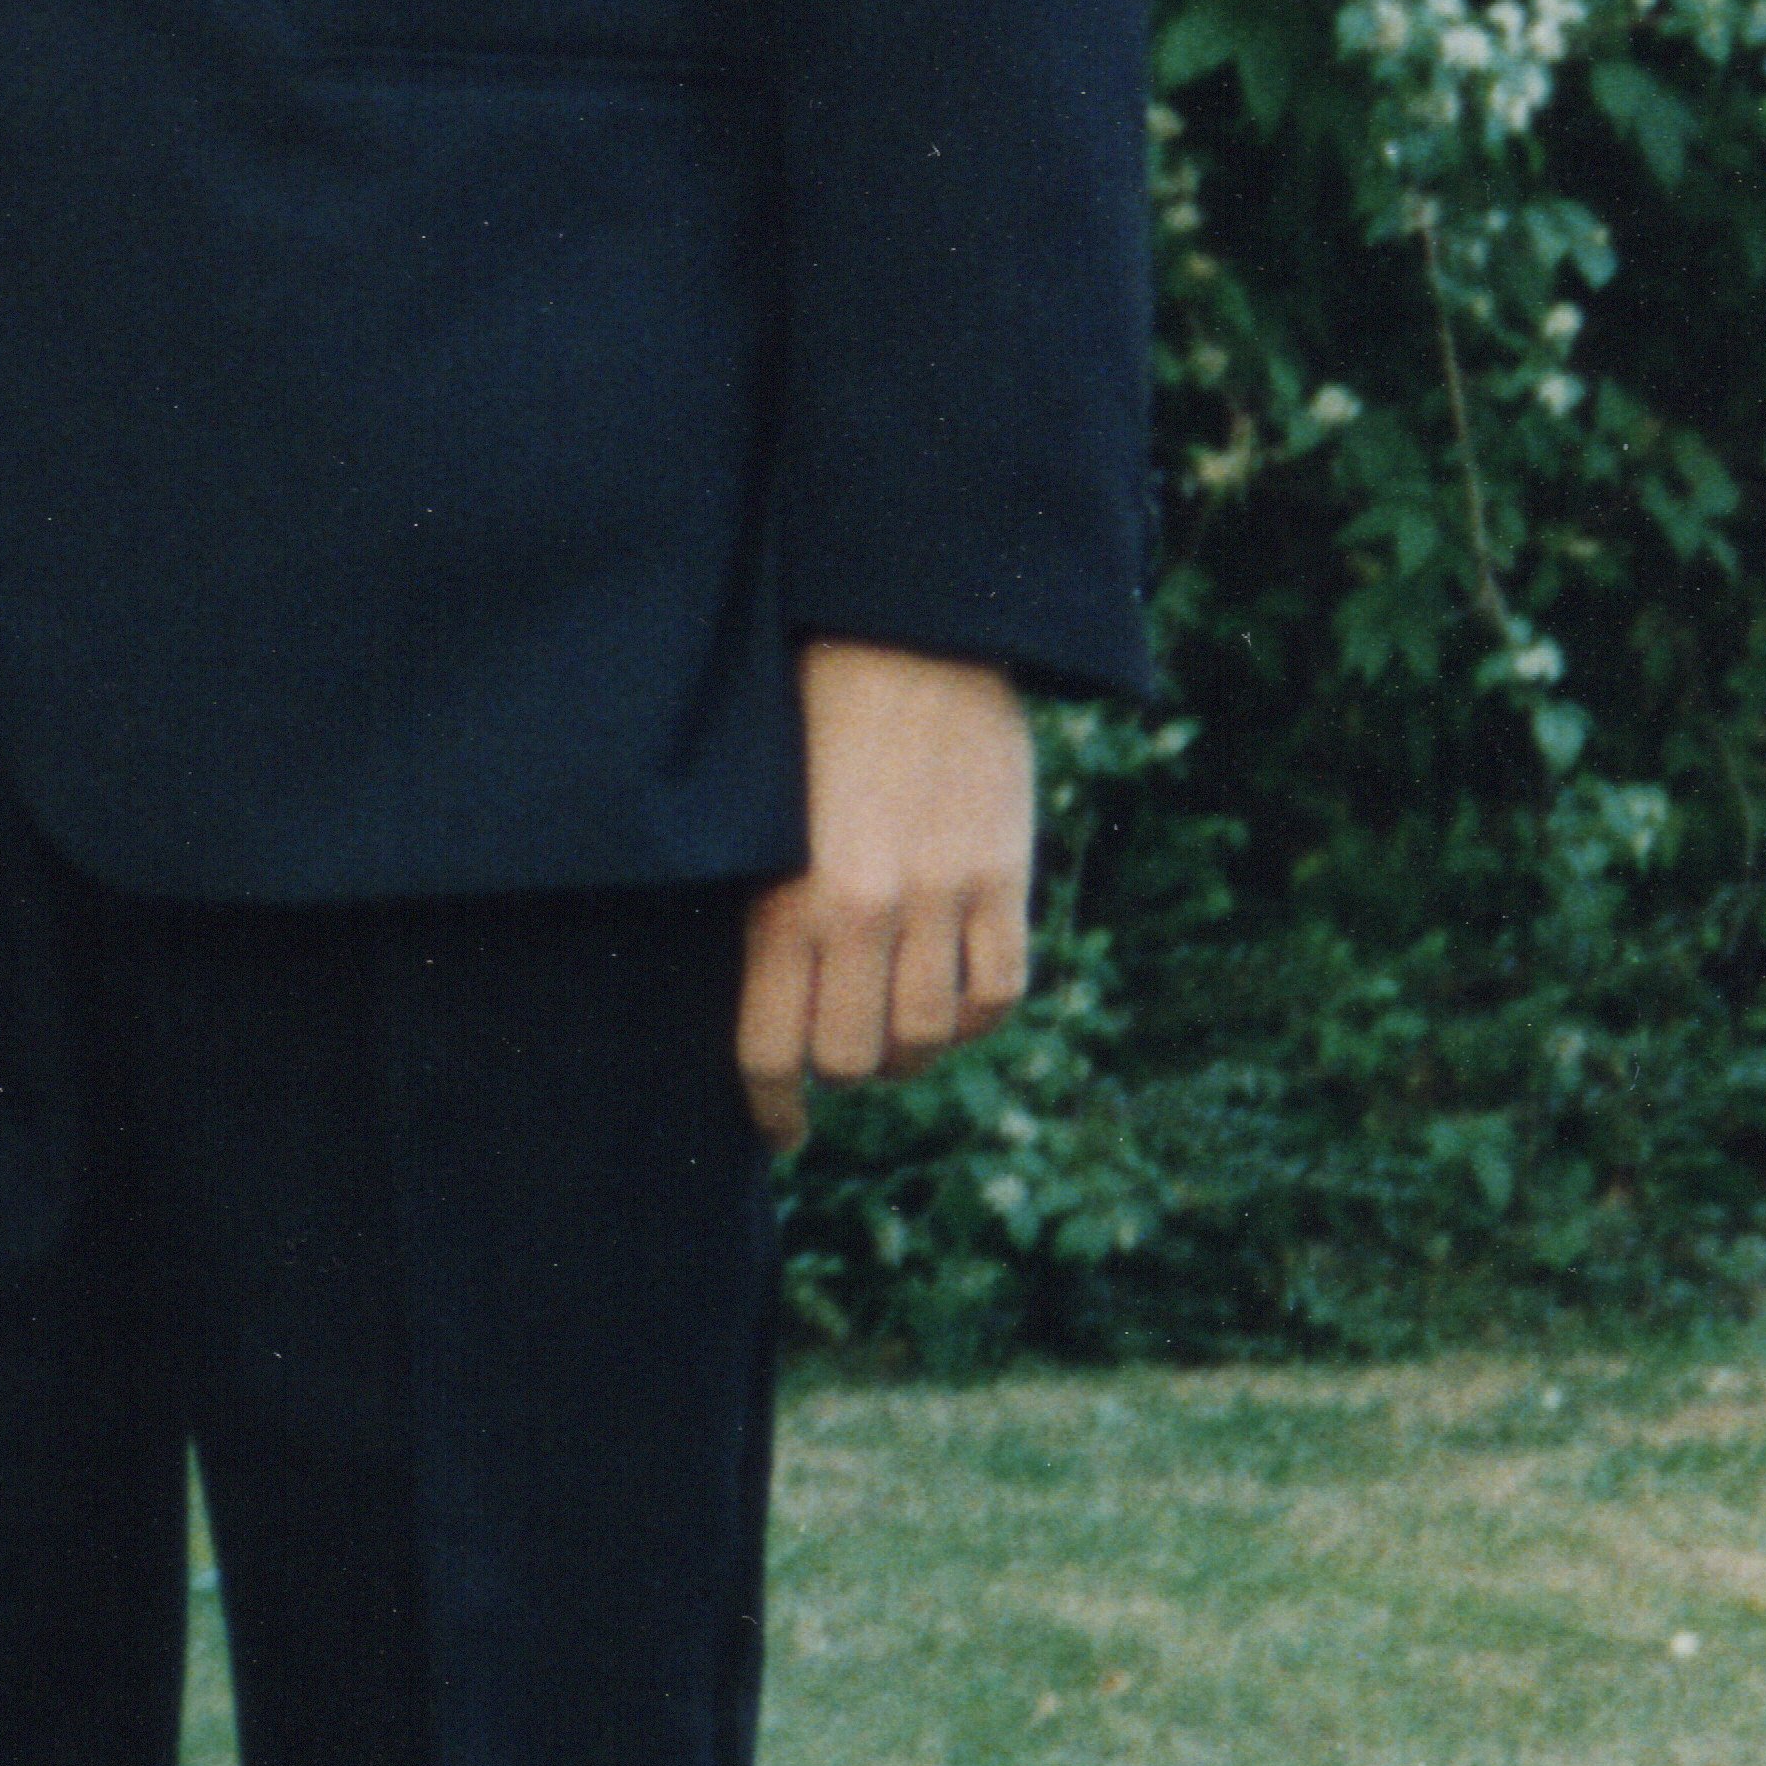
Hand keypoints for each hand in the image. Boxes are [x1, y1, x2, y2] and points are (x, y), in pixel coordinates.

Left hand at [733, 643, 1032, 1148]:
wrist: (904, 633)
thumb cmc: (810, 722)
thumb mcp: (761, 822)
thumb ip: (770, 916)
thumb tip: (776, 1020)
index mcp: (783, 900)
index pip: (770, 1051)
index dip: (773, 1108)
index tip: (782, 1132)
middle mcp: (862, 912)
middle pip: (854, 1061)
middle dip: (845, 1069)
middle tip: (843, 1047)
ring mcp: (940, 899)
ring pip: (929, 1038)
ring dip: (913, 1046)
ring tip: (902, 1021)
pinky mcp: (1003, 878)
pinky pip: (999, 994)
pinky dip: (978, 1014)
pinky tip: (958, 994)